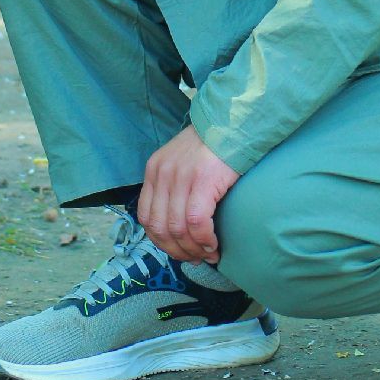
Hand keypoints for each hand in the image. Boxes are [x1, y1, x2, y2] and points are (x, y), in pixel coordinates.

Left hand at [138, 127, 238, 264]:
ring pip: (178, 229)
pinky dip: (204, 240)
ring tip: (208, 254)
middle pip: (160, 228)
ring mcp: (182, 177)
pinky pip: (197, 222)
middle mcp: (163, 173)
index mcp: (154, 169)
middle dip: (178, 251)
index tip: (179, 251)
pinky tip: (214, 244)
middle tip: (196, 258)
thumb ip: (174, 187)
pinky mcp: (203, 181)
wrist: (232, 121)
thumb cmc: (212, 145)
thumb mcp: (181, 160)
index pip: (146, 218)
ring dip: (193, 249)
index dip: (161, 242)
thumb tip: (179, 227)